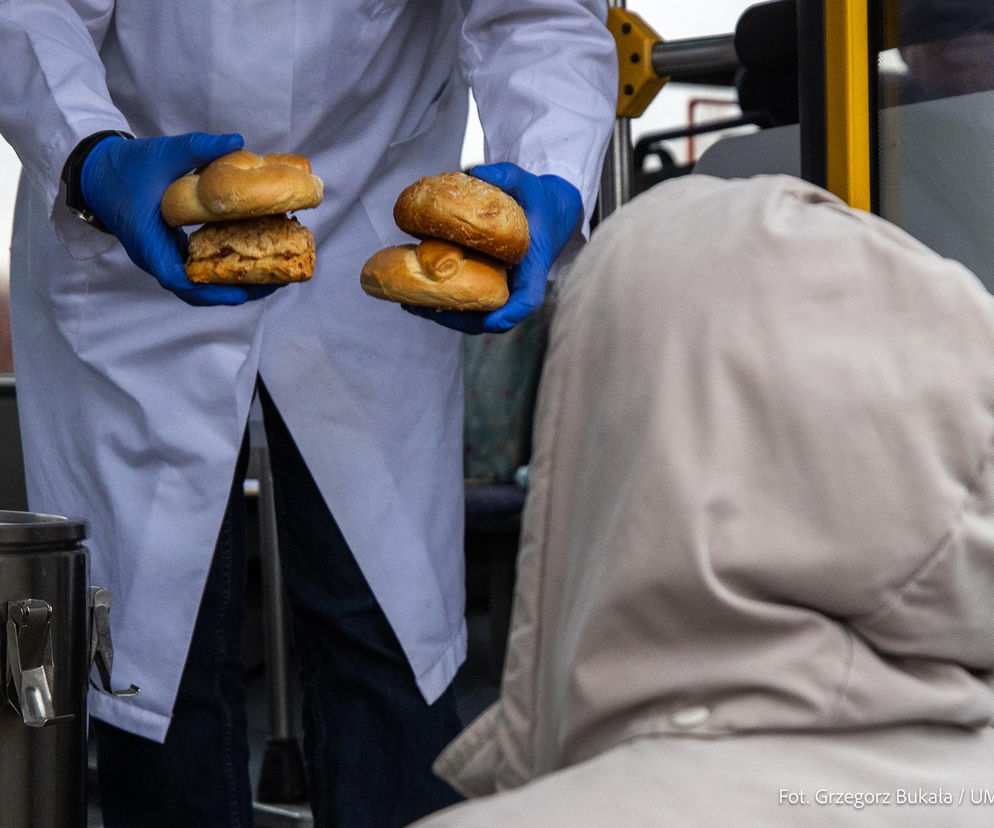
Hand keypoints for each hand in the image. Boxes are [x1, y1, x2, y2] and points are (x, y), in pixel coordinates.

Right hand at [81, 132, 277, 305]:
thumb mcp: (164, 153)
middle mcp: (154, 256)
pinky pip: (196, 271)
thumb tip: (237, 140)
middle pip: (195, 290)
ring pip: (197, 285)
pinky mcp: (168, 251)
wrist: (100, 172)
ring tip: (269, 278)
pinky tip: (250, 261)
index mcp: (148, 240)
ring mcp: (161, 257)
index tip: (239, 293)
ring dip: (231, 285)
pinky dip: (221, 272)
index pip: (176, 279)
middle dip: (232, 292)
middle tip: (272, 283)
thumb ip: (199, 147)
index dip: (209, 291)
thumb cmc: (129, 165)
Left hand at [404, 162, 581, 333]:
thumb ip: (506, 176)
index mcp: (534, 265)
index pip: (528, 299)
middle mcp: (518, 284)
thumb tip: (477, 172)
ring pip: (478, 316)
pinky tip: (418, 295)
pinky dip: (446, 303)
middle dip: (460, 319)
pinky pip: (470, 304)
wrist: (550, 212)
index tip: (493, 320)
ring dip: (445, 314)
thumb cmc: (539, 202)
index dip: (510, 313)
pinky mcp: (491, 286)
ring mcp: (504, 288)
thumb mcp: (526, 183)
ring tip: (412, 304)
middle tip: (426, 309)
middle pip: (494, 317)